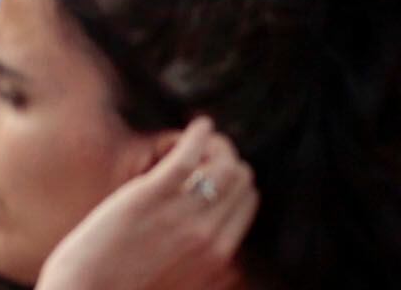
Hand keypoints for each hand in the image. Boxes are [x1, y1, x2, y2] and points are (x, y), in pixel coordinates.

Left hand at [34, 118, 253, 289]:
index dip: (235, 183)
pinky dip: (199, 134)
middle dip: (230, 161)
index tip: (218, 175)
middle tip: (210, 155)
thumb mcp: (182, 289)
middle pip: (242, 178)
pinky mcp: (151, 196)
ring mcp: (181, 214)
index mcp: (217, 258)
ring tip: (204, 141)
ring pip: (226, 163)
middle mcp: (207, 235)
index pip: (248, 202)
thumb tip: (234, 271)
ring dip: (219, 146)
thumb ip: (210, 277)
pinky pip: (191, 153)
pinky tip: (198, 126)